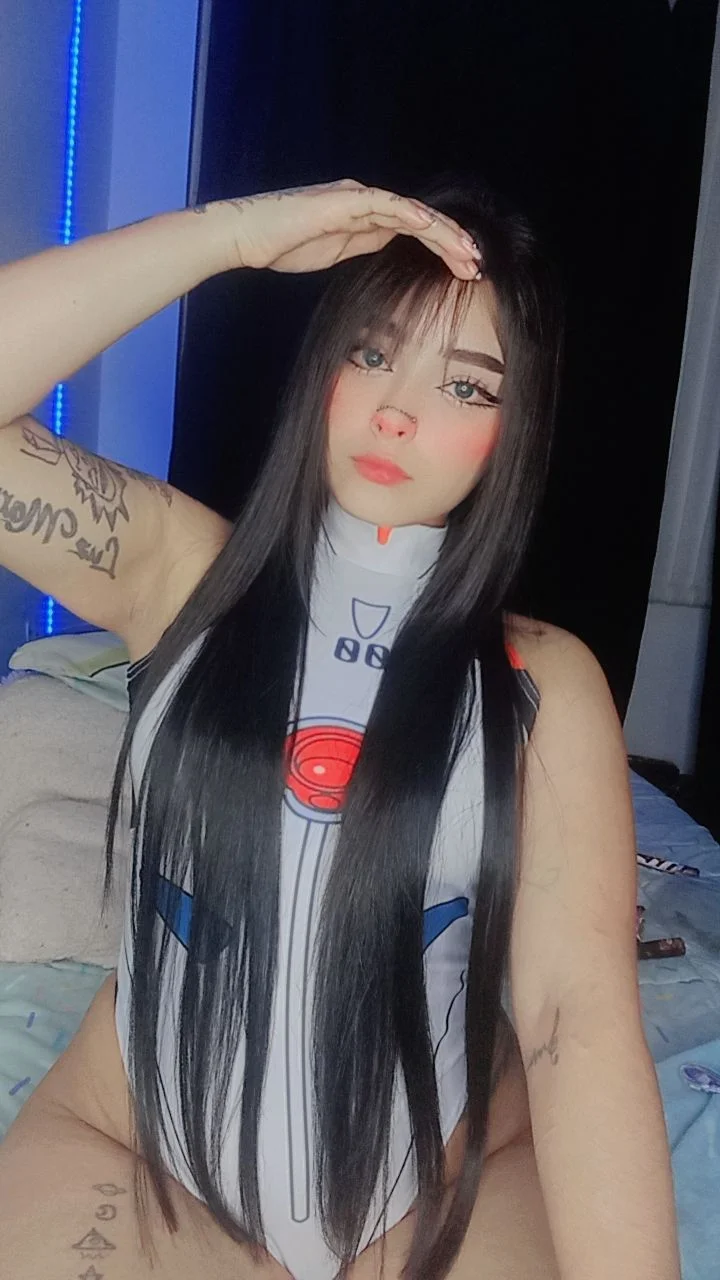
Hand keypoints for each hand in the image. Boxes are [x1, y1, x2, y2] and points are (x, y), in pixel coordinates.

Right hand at [209, 179, 481, 278]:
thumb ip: (361, 247)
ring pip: (412, 213)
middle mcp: (367, 202)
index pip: (416, 232)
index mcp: (367, 217)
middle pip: (422, 222)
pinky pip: (385, 204)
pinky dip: (410, 214)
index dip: (445, 249)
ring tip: (467, 252)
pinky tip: (431, 228)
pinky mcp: (344, 200)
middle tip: (478, 265)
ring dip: (442, 233)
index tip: (467, 271)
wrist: (249, 235)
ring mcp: (357, 198)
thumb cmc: (284, 245)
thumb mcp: (334, 252)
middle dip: (453, 243)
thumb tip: (385, 252)